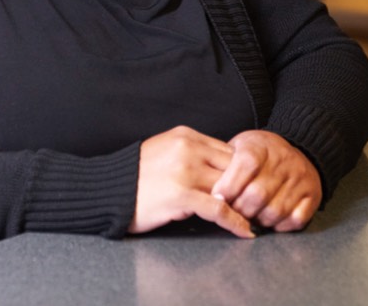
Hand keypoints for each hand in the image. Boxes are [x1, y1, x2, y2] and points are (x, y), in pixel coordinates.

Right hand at [130, 126, 253, 238]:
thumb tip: (221, 169)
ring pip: (229, 188)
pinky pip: (219, 210)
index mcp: (185, 136)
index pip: (228, 150)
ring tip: (257, 219)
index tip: (253, 187)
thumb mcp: (165, 152)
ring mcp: (185, 172)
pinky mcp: (181, 196)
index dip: (244, 171)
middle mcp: (188, 149)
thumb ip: (192, 155)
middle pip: (234, 167)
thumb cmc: (135, 176)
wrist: (107, 190)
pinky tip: (245, 231)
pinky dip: (236, 222)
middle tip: (260, 206)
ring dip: (245, 206)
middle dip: (248, 188)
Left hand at [210, 130, 321, 232]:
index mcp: (262, 147)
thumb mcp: (240, 146)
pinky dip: (280, 226)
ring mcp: (301, 179)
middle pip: (257, 195)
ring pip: (275, 211)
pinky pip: (295, 219)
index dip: (228, 186)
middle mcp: (284, 162)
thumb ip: (225, 163)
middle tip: (232, 212)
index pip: (245, 166)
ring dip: (258, 220)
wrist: (300, 148)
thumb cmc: (260, 153)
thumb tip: (207, 189)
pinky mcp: (313, 195)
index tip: (217, 198)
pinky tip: (270, 221)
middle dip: (240, 209)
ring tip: (250, 216)